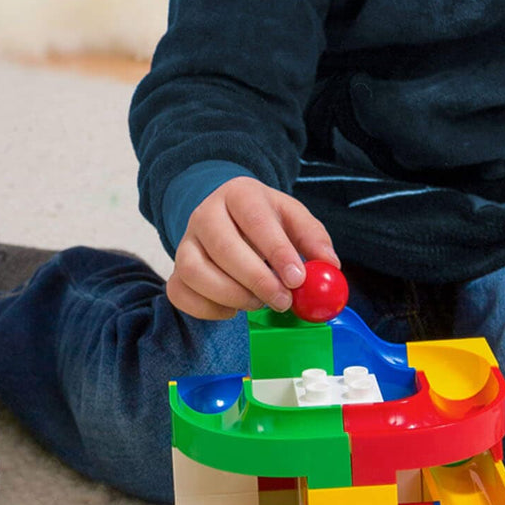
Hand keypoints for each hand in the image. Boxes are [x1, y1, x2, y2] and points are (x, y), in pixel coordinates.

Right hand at [167, 177, 339, 319]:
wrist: (228, 217)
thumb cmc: (266, 220)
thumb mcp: (293, 218)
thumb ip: (313, 239)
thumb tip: (329, 265)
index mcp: (239, 194)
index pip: (255, 219)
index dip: (276, 251)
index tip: (297, 278)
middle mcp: (205, 214)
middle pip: (223, 247)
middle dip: (257, 280)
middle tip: (283, 301)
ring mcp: (185, 242)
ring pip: (195, 272)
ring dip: (231, 295)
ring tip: (258, 303)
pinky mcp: (175, 270)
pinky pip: (180, 293)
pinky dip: (208, 309)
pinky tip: (233, 310)